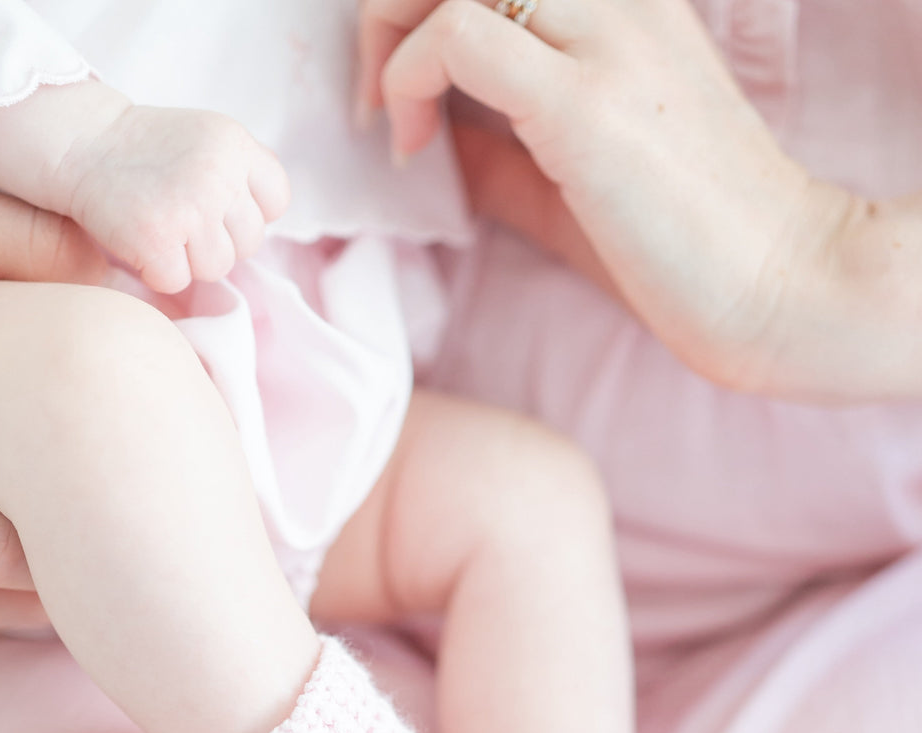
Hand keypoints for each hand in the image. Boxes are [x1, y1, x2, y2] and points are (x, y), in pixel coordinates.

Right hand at [59, 102, 290, 293]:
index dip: (247, 212)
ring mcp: (190, 207)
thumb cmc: (146, 152)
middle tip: (180, 218)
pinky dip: (157, 272)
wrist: (82, 142)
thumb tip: (261, 228)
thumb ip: (242, 175)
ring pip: (218, 268)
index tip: (216, 205)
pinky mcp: (157, 239)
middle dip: (217, 240)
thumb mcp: (206, 140)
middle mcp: (219, 174)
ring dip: (189, 260)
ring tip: (162, 228)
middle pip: (249, 243)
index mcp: (236, 144)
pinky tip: (141, 241)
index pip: (276, 200)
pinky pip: (178, 282)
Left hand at [358, 0, 862, 397]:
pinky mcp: (586, 103)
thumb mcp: (567, 178)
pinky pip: (459, 38)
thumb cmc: (678, 242)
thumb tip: (424, 138)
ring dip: (392, 30)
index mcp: (619, 4)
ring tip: (392, 117)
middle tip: (378, 98)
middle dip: (392, 7)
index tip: (400, 95)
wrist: (777, 283)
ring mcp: (606, 40)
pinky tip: (414, 147)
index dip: (420, 9)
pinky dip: (409, 81)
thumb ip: (498, 147)